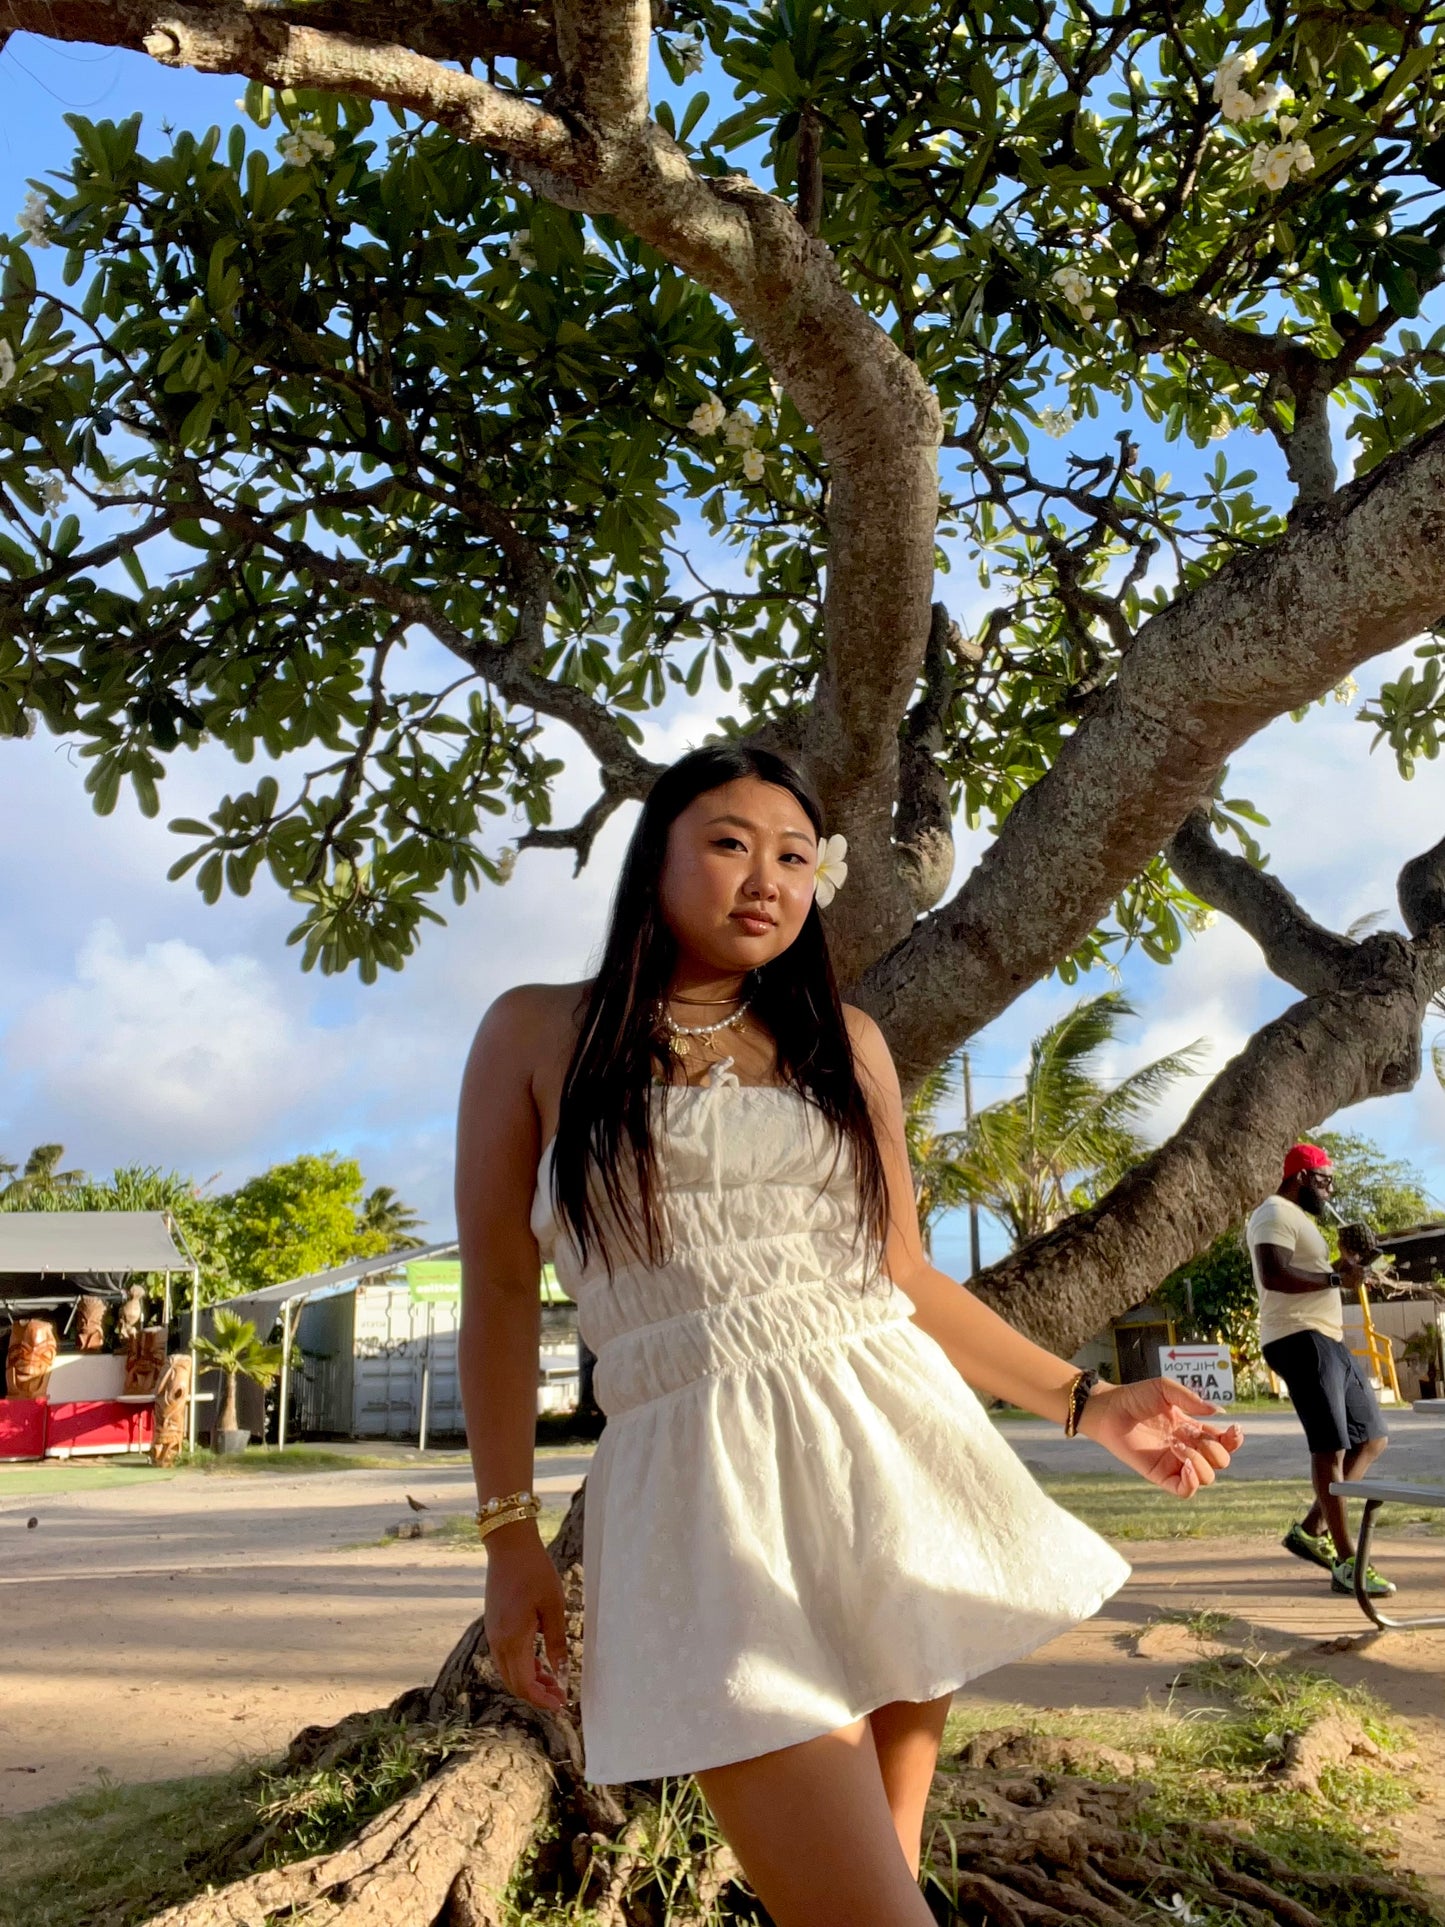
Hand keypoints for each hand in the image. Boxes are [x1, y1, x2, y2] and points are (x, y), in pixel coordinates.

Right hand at [482, 1524, 569, 1710]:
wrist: (509, 1546)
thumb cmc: (535, 1572)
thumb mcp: (553, 1606)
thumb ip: (557, 1642)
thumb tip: (562, 1672)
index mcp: (513, 1639)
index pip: (524, 1684)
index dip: (541, 1699)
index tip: (561, 1704)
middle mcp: (497, 1641)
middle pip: (514, 1683)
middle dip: (536, 1694)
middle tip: (560, 1695)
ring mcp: (493, 1633)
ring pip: (508, 1671)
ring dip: (529, 1680)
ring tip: (553, 1680)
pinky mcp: (494, 1625)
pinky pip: (505, 1656)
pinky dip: (521, 1666)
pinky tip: (539, 1661)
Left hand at [1078, 1377, 1243, 1497]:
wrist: (1109, 1408)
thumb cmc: (1135, 1397)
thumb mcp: (1166, 1389)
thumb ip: (1191, 1399)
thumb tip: (1219, 1412)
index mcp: (1194, 1429)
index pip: (1225, 1442)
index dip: (1234, 1440)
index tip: (1234, 1430)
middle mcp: (1188, 1448)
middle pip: (1221, 1461)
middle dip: (1216, 1450)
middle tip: (1193, 1435)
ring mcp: (1175, 1463)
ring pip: (1207, 1478)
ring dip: (1201, 1462)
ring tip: (1178, 1445)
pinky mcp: (1160, 1475)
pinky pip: (1185, 1491)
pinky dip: (1192, 1482)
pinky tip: (1185, 1464)